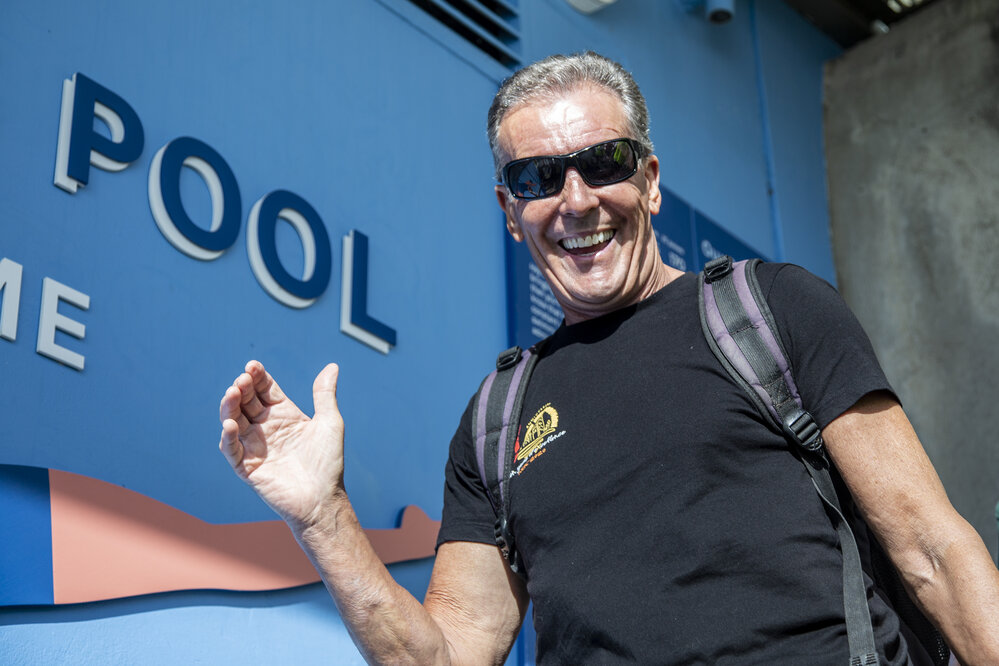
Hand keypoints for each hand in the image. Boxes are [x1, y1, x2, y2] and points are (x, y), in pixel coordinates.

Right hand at [219, 360, 344, 530]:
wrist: (322, 499)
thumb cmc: (328, 462)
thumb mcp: (329, 422)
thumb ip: (324, 394)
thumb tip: (332, 366)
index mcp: (285, 415)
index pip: (264, 390)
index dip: (257, 377)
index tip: (252, 366)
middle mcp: (266, 428)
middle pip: (246, 401)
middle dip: (242, 388)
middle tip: (243, 380)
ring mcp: (254, 447)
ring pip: (233, 421)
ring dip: (229, 406)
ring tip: (232, 394)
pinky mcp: (246, 467)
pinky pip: (231, 449)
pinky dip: (227, 437)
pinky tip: (231, 424)